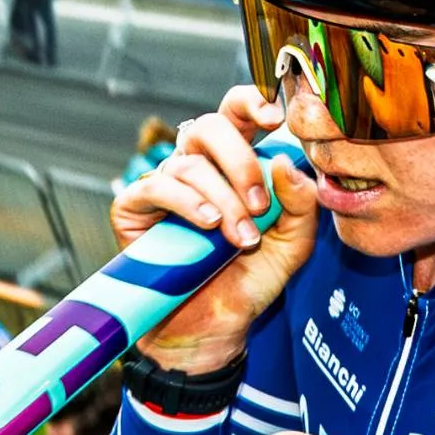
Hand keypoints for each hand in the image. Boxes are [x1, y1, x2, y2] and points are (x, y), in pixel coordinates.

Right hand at [112, 82, 316, 368]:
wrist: (213, 332)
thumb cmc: (249, 283)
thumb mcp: (291, 247)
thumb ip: (300, 206)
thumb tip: (285, 162)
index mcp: (233, 164)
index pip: (237, 114)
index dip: (251, 102)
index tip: (275, 116)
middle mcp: (197, 167)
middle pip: (210, 125)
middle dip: (240, 160)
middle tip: (259, 204)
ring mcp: (164, 186)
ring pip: (189, 162)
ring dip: (223, 198)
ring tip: (240, 238)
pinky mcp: (134, 208)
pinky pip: (156, 186)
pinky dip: (186, 202)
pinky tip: (207, 224)